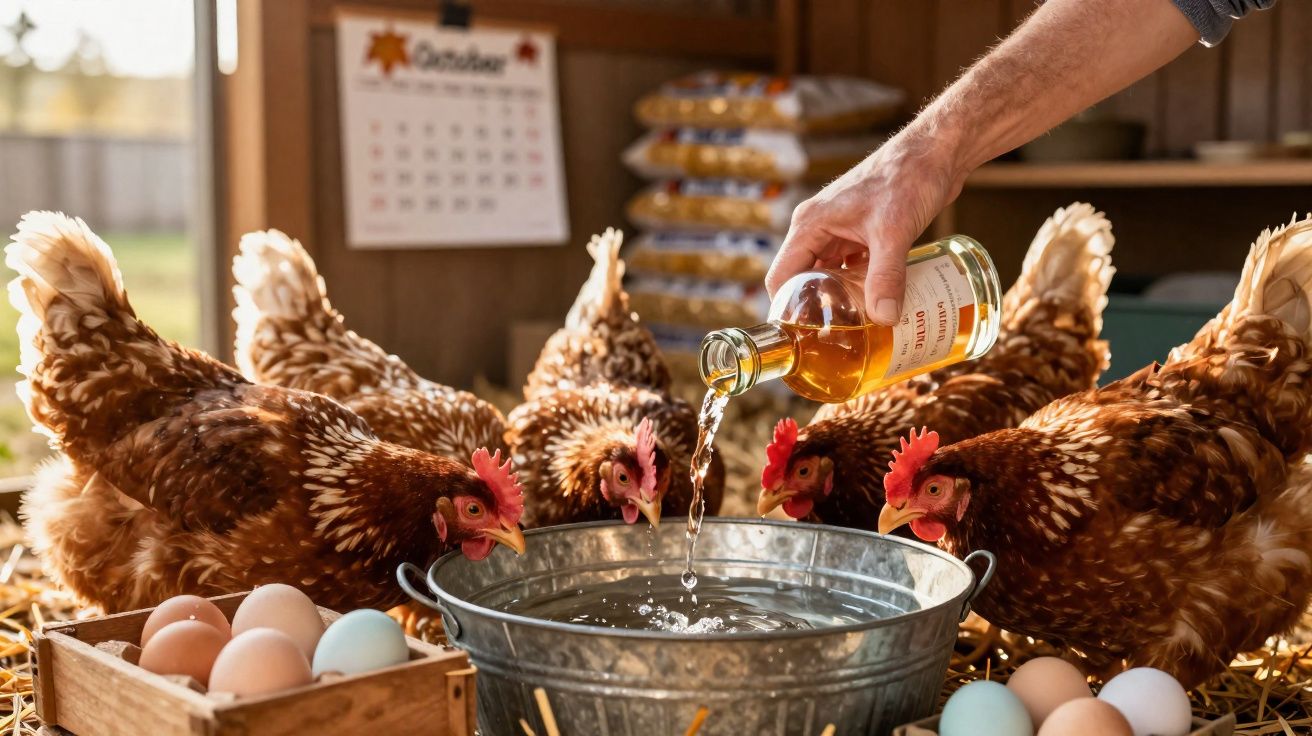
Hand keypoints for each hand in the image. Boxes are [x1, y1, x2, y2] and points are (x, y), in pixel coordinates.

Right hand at [765, 131, 965, 324]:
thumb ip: (886, 276)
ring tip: (854, 328)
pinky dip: (859, 285)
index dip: (785, 308)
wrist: (937, 152)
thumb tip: (882, 317)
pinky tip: (876, 303)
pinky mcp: (863, 232)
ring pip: (829, 274)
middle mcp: (819, 227)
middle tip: (832, 339)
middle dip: (816, 308)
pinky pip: (852, 267)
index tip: (801, 337)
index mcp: (811, 224)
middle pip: (803, 279)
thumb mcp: (894, 232)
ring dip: (840, 298)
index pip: (781, 276)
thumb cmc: (908, 177)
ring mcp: (841, 230)